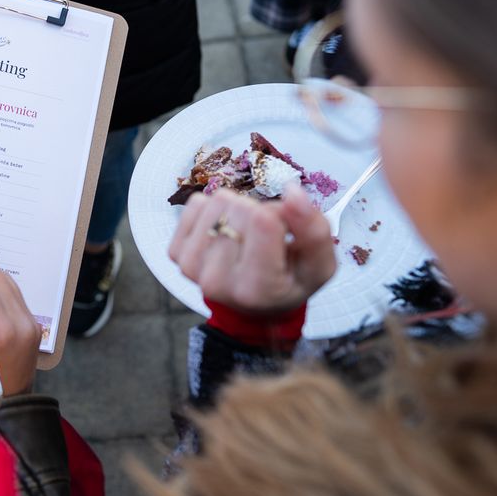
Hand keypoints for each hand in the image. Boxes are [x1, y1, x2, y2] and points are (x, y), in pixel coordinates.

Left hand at [169, 186, 336, 313]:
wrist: (255, 304)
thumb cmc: (291, 281)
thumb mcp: (320, 264)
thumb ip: (315, 230)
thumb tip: (293, 191)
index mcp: (257, 288)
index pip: (263, 220)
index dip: (281, 215)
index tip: (285, 234)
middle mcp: (217, 282)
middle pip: (240, 208)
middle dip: (259, 213)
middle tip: (265, 239)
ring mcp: (192, 267)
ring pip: (218, 202)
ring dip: (237, 211)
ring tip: (247, 236)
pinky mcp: (176, 253)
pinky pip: (196, 204)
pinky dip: (214, 210)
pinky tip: (225, 232)